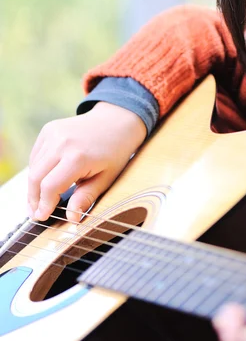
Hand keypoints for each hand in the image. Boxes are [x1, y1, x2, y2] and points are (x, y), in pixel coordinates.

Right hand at [28, 102, 146, 222]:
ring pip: (33, 166)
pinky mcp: (48, 129)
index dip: (44, 205)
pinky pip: (36, 155)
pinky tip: (44, 180)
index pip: (50, 186)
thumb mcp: (106, 178)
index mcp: (77, 157)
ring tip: (39, 201)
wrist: (116, 121)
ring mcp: (53, 133)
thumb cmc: (115, 152)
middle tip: (36, 213)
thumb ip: (86, 197)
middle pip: (36, 177)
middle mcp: (61, 143)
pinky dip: (37, 170)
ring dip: (33, 186)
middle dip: (33, 199)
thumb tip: (72, 219)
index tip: (41, 217)